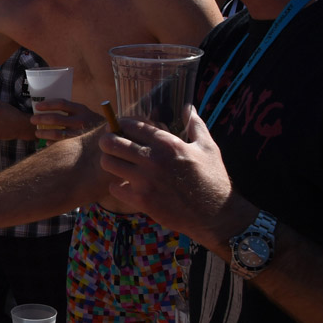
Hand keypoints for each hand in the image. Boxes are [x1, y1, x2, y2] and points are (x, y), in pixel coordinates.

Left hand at [31, 98, 102, 143]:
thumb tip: (48, 109)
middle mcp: (81, 120)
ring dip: (44, 133)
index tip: (37, 107)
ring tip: (37, 133)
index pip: (61, 103)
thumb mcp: (84, 112)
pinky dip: (52, 144)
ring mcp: (80, 134)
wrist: (111, 136)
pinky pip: (61, 145)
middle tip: (33, 120)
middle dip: (41, 119)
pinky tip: (47, 143)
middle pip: (55, 119)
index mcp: (81, 109)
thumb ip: (70, 110)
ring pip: (57, 134)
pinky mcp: (79, 145)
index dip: (47, 104)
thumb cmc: (92, 123)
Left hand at [97, 108, 250, 248]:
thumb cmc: (213, 179)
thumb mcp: (208, 147)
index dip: (120, 124)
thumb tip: (189, 107)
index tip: (118, 127)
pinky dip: (117, 186)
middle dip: (107, 141)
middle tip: (109, 145)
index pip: (131, 125)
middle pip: (111, 142)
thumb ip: (195, 124)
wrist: (216, 215)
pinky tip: (125, 186)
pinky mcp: (142, 200)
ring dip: (109, 162)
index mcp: (167, 143)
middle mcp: (153, 159)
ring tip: (116, 164)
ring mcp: (145, 180)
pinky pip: (114, 188)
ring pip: (108, 163)